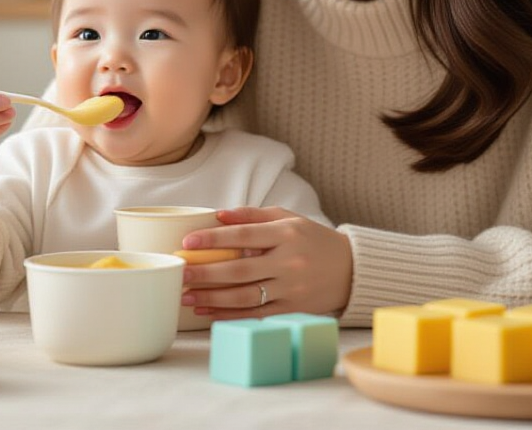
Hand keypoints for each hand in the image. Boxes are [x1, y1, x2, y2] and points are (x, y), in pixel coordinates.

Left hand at [179, 207, 352, 319]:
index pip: (244, 235)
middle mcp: (289, 262)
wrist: (350, 269)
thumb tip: (217, 215)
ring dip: (212, 298)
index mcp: (286, 234)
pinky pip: (255, 315)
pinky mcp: (292, 311)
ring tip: (186, 295)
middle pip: (240, 271)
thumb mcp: (287, 218)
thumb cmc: (312, 240)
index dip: (213, 239)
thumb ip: (252, 215)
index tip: (188, 241)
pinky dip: (229, 315)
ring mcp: (291, 290)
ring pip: (245, 297)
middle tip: (180, 272)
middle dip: (205, 273)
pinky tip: (207, 311)